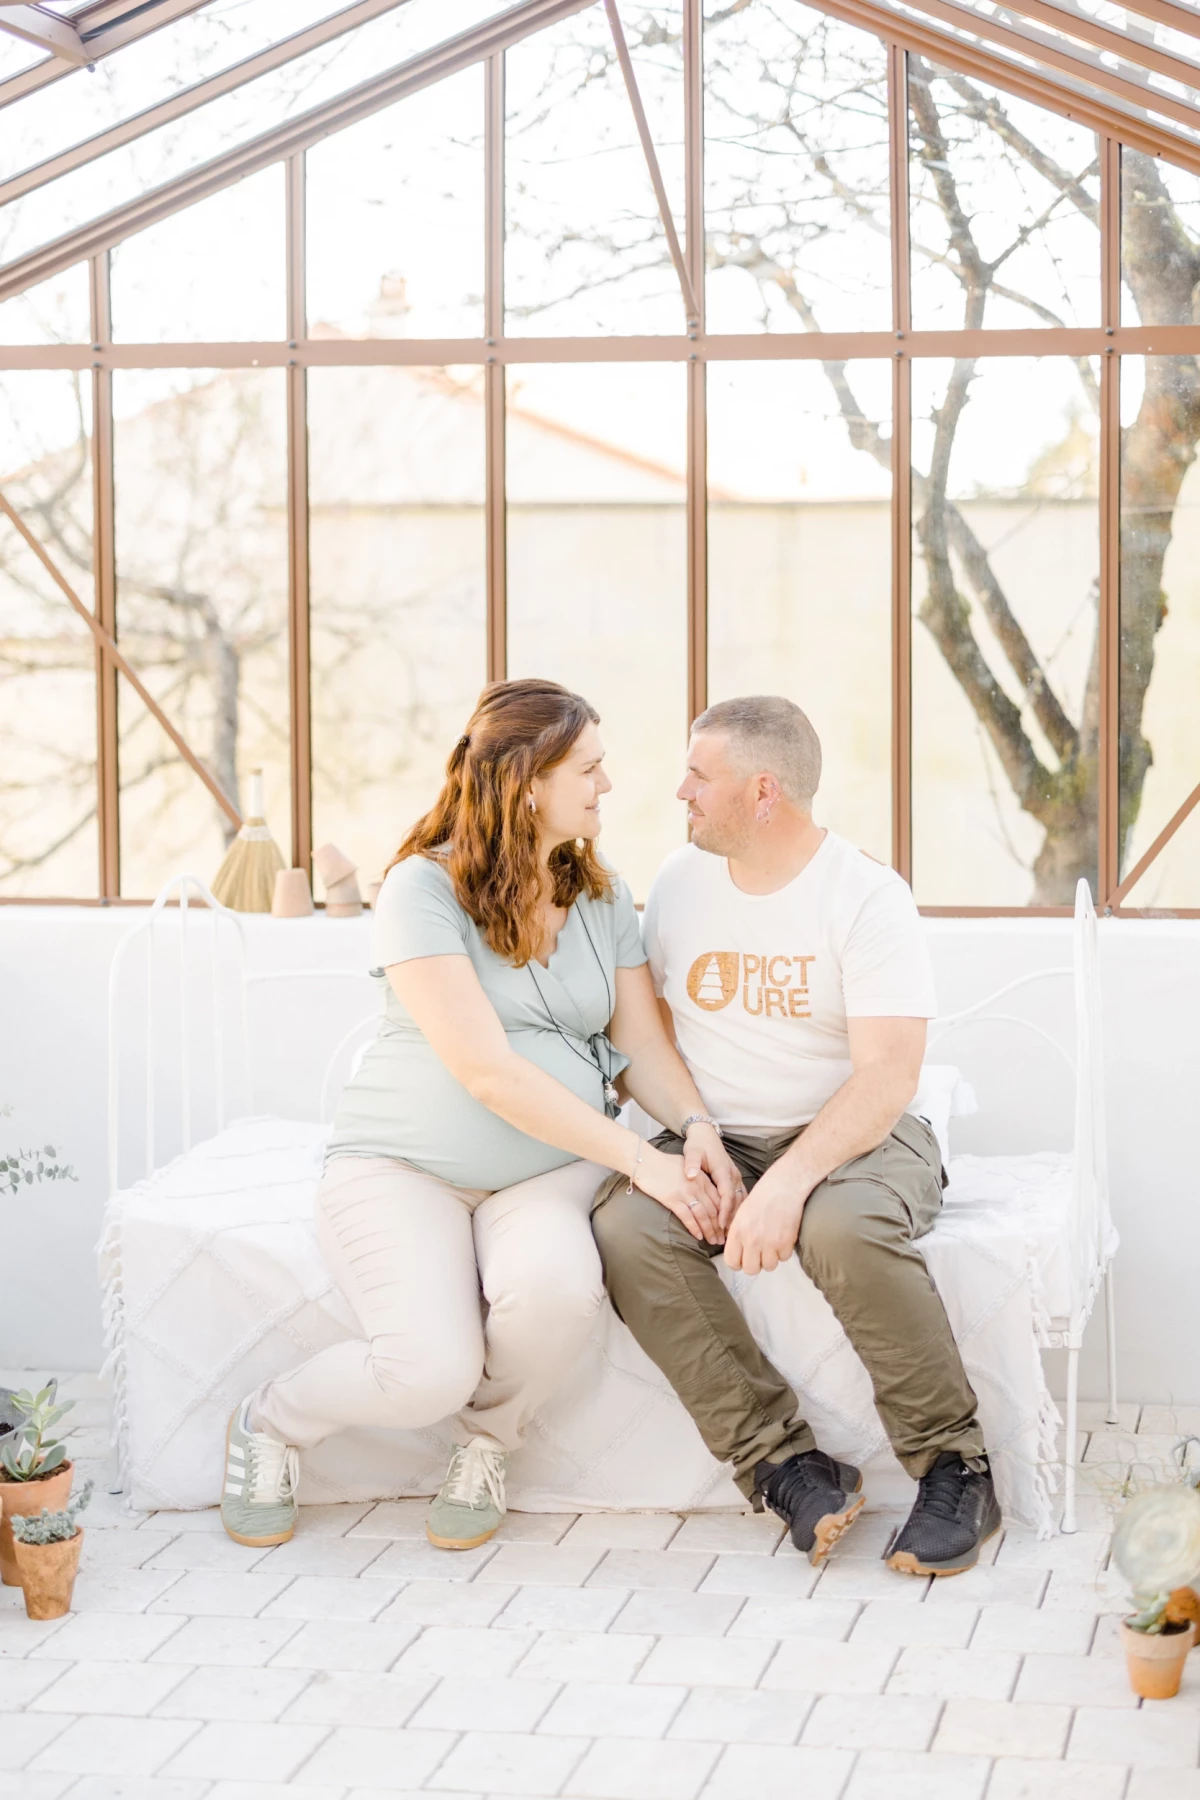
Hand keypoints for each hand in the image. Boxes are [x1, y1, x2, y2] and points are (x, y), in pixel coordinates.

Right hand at [635, 1145, 723, 1245]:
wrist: (645, 1161)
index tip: (726, 1226)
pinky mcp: (672, 1199)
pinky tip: (698, 1237)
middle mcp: (696, 1186)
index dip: (724, 1215)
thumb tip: (703, 1189)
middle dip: (719, 1227)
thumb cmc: (663, 1163)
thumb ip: (697, 1177)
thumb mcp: (687, 1166)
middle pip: (713, 1210)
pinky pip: (687, 1217)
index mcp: (701, 1178)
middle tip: (722, 1239)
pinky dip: (694, 1228)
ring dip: (709, 1231)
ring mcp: (685, 1193)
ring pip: (703, 1216)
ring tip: (713, 1241)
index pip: (718, 1200)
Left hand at [682, 1123, 746, 1230]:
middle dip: (732, 1219)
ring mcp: (736, 1177)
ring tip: (730, 1234)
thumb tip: (690, 1175)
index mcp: (723, 1170)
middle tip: (725, 1237)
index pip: (727, 1194)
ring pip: (740, 1200)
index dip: (725, 1211)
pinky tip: (734, 1223)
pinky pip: (740, 1197)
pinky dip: (738, 1210)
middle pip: (736, 1201)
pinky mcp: (735, 1179)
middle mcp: (733, 1174)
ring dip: (736, 1217)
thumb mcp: (691, 1151)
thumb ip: (691, 1164)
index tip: (719, 1224)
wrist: (706, 1134)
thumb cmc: (698, 1144)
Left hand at [722, 1160, 811, 1274]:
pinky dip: (784, 1251)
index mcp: (737, 1232)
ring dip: (771, 1258)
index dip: (738, 1263)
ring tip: (772, 1244)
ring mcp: (769, 1243)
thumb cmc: (761, 1198)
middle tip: (760, 1253)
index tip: (744, 1258)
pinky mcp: (786, 1243)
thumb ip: (737, 1235)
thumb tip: (737, 1252)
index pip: (731, 1262)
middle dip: (755, 1264)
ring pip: (769, 1267)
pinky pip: (784, 1258)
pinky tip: (782, 1239)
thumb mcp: (741, 1214)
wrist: (783, 1187)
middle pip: (750, 1270)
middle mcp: (751, 1240)